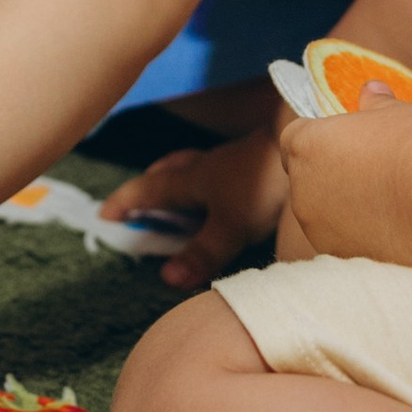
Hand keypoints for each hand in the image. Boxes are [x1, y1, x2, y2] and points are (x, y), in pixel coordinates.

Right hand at [100, 128, 286, 291]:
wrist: (306, 134)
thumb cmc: (264, 181)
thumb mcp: (231, 224)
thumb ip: (202, 252)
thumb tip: (166, 277)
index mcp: (192, 178)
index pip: (148, 190)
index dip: (126, 203)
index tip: (104, 213)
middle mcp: (206, 166)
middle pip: (169, 173)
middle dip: (150, 186)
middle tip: (139, 199)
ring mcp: (232, 161)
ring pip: (194, 169)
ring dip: (178, 181)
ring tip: (176, 194)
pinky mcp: (255, 160)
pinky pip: (218, 171)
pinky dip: (209, 182)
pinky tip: (223, 190)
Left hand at [279, 104, 411, 271]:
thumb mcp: (399, 112)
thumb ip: (375, 104)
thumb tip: (369, 92)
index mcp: (306, 146)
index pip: (294, 139)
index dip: (320, 138)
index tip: (348, 140)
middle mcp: (303, 192)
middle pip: (307, 180)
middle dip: (331, 175)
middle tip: (374, 170)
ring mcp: (321, 232)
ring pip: (325, 216)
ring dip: (347, 209)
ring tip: (392, 201)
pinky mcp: (347, 261)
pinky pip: (347, 243)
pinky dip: (364, 236)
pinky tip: (398, 228)